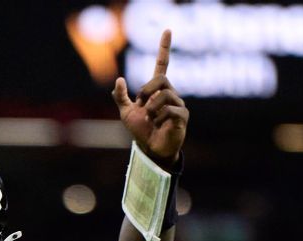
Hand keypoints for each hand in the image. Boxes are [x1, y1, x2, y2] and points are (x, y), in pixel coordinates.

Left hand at [112, 30, 187, 167]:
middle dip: (146, 91)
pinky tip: (157, 124)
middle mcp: (170, 93)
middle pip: (160, 79)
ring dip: (150, 108)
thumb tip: (119, 79)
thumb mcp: (126, 113)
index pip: (162, 65)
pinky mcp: (183, 116)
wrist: (150, 148)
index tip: (167, 30)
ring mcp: (179, 103)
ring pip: (164, 95)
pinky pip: (169, 110)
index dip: (164, 48)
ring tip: (149, 118)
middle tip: (141, 105)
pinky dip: (158, 118)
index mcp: (157, 90)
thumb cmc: (141, 130)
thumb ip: (121, 97)